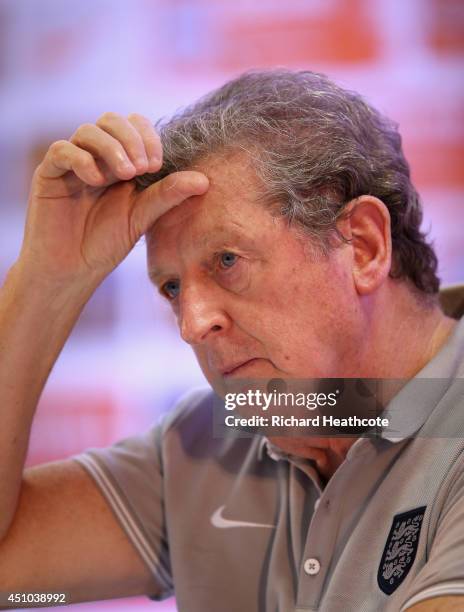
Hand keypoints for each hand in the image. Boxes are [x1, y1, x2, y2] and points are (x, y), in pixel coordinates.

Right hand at [17, 112, 207, 289]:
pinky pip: (62, 150)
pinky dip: (82, 159)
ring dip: (111, 147)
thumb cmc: (106, 245)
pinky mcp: (49, 173)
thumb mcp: (142, 217)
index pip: (135, 126)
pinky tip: (96, 179)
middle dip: (131, 139)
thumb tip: (205, 181)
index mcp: (120, 162)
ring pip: (88, 130)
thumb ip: (169, 195)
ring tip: (125, 175)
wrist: (72, 270)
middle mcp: (96, 157)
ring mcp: (72, 163)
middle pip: (112, 120)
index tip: (156, 164)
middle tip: (142, 169)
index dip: (148, 137)